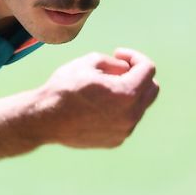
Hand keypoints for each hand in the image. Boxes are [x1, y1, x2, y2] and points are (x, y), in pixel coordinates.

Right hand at [32, 47, 159, 148]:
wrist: (44, 119)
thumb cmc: (64, 88)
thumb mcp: (89, 62)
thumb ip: (115, 62)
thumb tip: (126, 69)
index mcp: (127, 93)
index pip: (148, 69)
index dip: (134, 56)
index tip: (118, 54)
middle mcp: (131, 115)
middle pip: (152, 89)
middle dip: (138, 75)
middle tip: (118, 69)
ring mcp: (124, 131)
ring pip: (140, 106)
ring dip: (129, 93)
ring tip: (103, 88)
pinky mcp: (116, 140)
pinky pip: (127, 120)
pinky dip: (120, 110)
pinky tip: (98, 105)